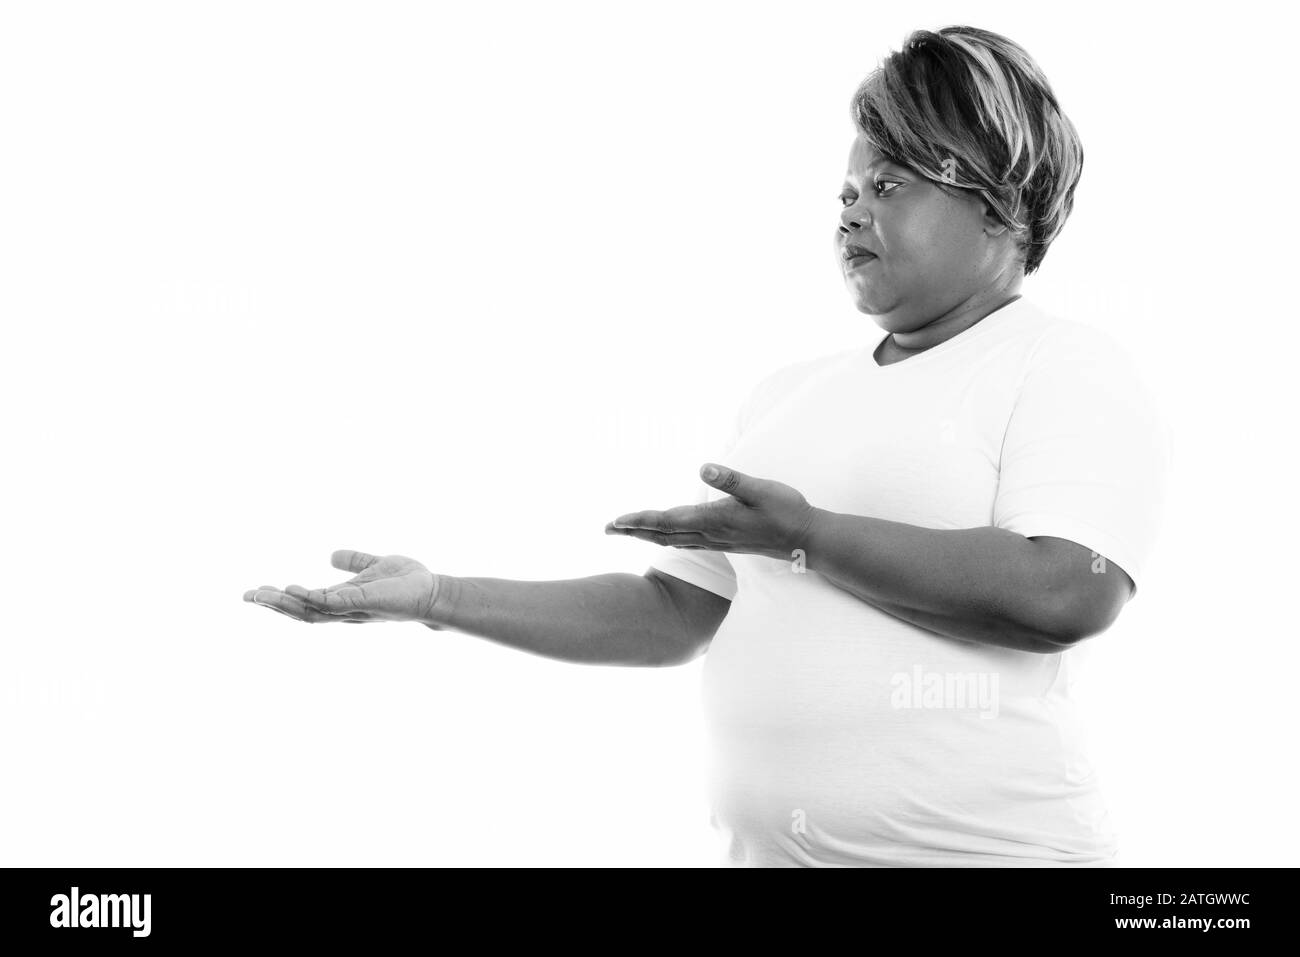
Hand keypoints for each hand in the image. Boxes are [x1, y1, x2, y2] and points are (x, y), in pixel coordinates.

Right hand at [243, 550, 442, 625]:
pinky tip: (294, 590)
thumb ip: (354, 562)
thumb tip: (331, 555)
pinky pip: (332, 604)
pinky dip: (312, 599)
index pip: (304, 603)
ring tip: (260, 595)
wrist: (433, 592)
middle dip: (273, 605)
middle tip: (247, 596)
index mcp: (342, 600)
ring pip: (310, 612)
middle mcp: (343, 609)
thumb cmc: (407, 583)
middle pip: (300, 612)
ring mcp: (352, 609)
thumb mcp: (373, 566)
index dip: (280, 600)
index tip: (254, 593)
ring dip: (285, 605)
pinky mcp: (363, 603)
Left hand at [604, 463, 818, 560]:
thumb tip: (703, 468)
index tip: (615, 521)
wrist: (808, 541)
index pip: (668, 520)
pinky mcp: (726, 542)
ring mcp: (718, 540)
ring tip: (626, 532)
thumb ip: (732, 480)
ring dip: (647, 535)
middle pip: (663, 534)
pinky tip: (666, 539)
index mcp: (715, 519)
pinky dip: (668, 539)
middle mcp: (711, 533)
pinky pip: (687, 542)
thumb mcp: (762, 489)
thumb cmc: (787, 511)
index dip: (639, 520)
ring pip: (673, 540)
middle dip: (633, 530)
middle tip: (606, 529)